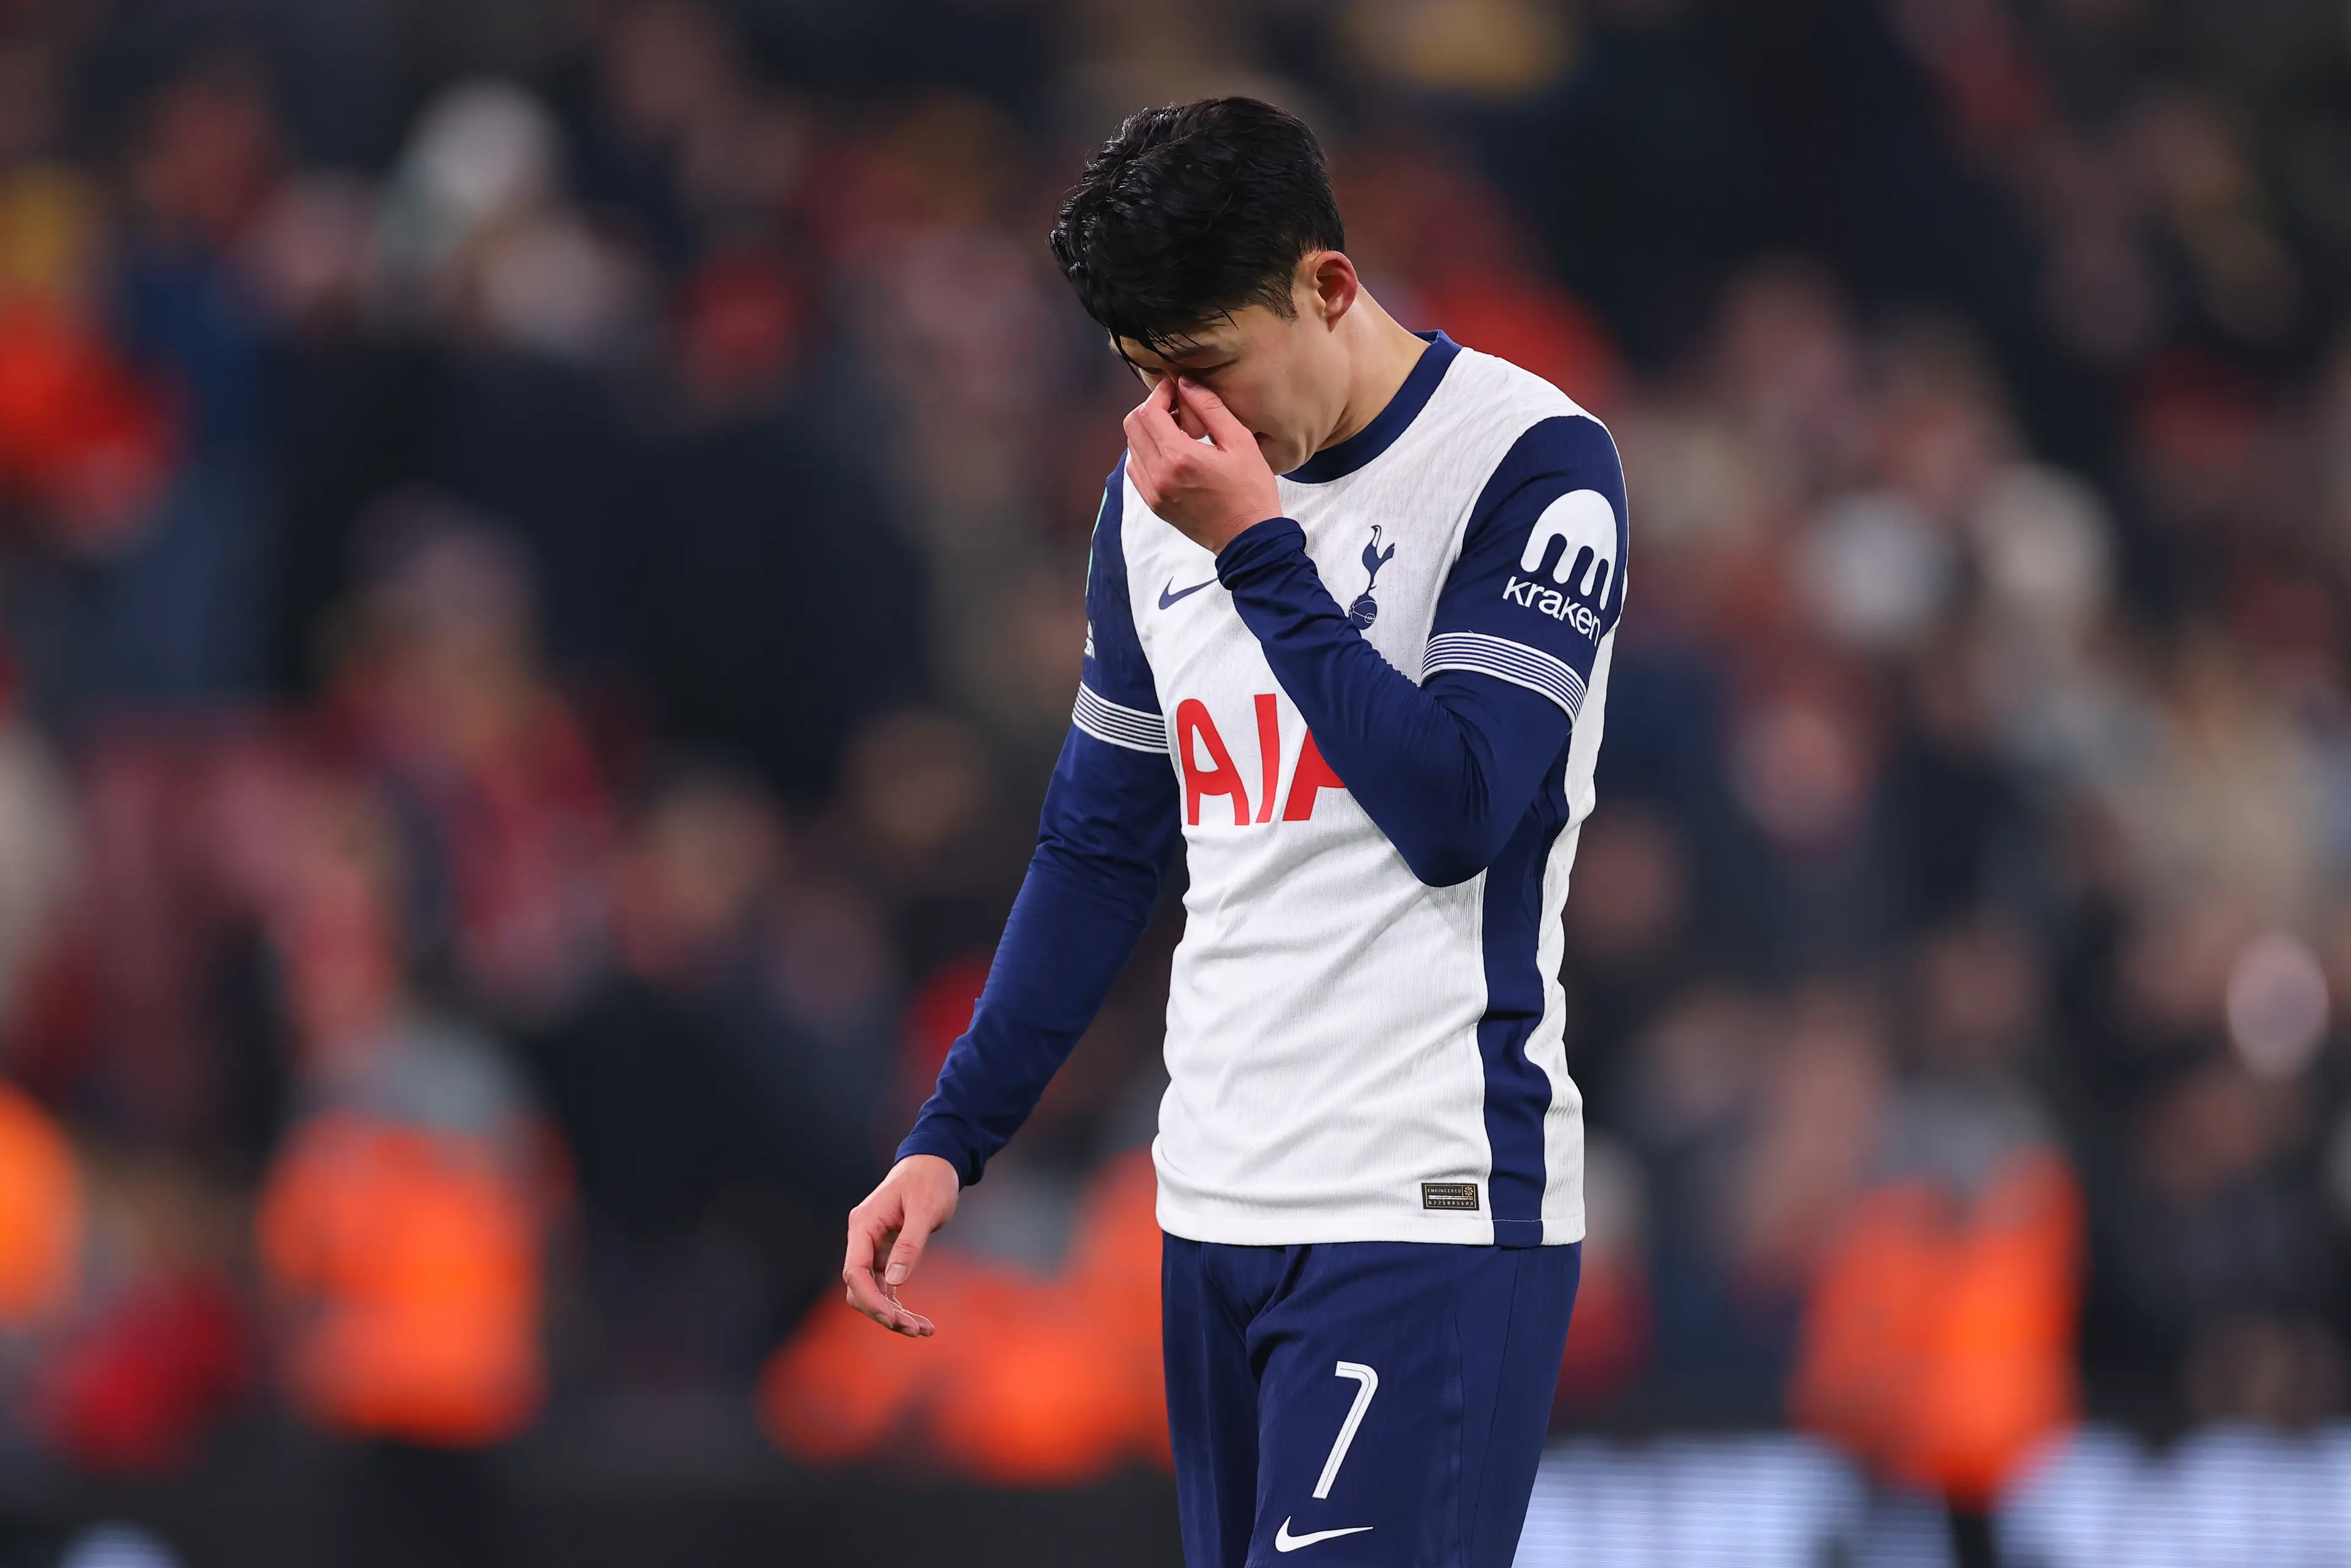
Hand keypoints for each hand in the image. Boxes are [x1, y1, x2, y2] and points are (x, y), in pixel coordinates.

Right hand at [842, 1154, 959, 1336]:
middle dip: (883, 1312)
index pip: (855, 1270)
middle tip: (915, 1330)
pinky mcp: (885, 1254)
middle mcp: (862, 1238)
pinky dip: (900, 1304)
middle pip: (860, 1287)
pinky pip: (885, 1286)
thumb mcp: (924, 1209)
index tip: (892, 1319)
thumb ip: (910, 1244)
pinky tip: (921, 1321)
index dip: (869, 1299)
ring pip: (872, 1291)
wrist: (935, 1163)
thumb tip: (896, 1280)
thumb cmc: (930, 1181)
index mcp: (864, 1225)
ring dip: (893, 1314)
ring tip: (923, 1330)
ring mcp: (872, 1248)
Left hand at [1122, 376, 1281, 555]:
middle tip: (1175, 407)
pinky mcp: (1155, 505)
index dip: (1160, 393)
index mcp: (1179, 457)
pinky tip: (1170, 453)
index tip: (1177, 388)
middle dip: (1151, 409)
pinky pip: (1135, 470)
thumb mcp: (1240, 442)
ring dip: (1147, 432)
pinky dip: (1145, 454)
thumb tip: (1185, 382)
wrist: (1248, 539)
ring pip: (1131, 447)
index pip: (1148, 412)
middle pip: (1132, 426)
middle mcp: (1158, 475)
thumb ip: (1210, 408)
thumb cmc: (1251, 490)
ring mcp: (1153, 493)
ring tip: (1175, 431)